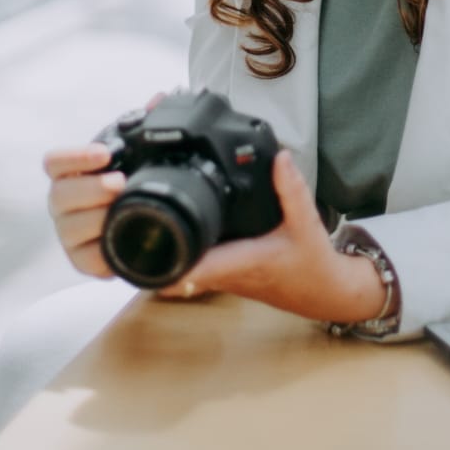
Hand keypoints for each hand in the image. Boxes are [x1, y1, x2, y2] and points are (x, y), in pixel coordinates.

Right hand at [43, 92, 163, 277]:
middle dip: (90, 189)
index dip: (74, 157)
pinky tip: (122, 239)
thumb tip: (161, 99)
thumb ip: (143, 124)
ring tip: (122, 209)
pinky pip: (85, 261)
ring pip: (69, 229)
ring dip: (96, 219)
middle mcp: (63, 203)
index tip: (103, 153)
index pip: (54, 162)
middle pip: (58, 196)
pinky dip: (102, 254)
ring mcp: (70, 233)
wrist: (139, 220)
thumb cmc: (128, 179)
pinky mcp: (82, 260)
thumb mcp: (134, 150)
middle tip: (119, 182)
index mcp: (70, 172)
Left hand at [157, 149, 386, 324]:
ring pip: (181, 267)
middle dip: (149, 249)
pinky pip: (195, 262)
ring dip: (162, 250)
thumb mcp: (306, 222)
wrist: (324, 292)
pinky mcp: (225, 274)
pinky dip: (181, 249)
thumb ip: (292, 189)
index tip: (138, 241)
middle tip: (125, 220)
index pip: (191, 268)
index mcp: (240, 262)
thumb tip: (280, 156)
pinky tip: (174, 227)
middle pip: (174, 268)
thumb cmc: (313, 263)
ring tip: (141, 220)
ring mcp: (222, 277)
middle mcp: (225, 274)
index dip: (161, 259)